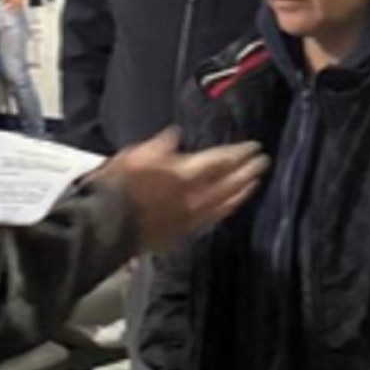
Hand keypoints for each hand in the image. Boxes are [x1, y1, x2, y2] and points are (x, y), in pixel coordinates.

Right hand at [91, 128, 266, 252]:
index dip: (239, 153)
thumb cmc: (116, 187)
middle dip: (247, 171)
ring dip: (241, 192)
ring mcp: (190, 218)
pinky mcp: (183, 234)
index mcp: (184, 173)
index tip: (253, 147)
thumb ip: (159, 146)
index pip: (220, 160)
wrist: (106, 226)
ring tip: (253, 184)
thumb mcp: (134, 155)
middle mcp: (194, 197)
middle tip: (263, 163)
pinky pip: (211, 221)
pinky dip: (224, 212)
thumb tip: (175, 135)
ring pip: (224, 204)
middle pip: (229, 182)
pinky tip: (228, 209)